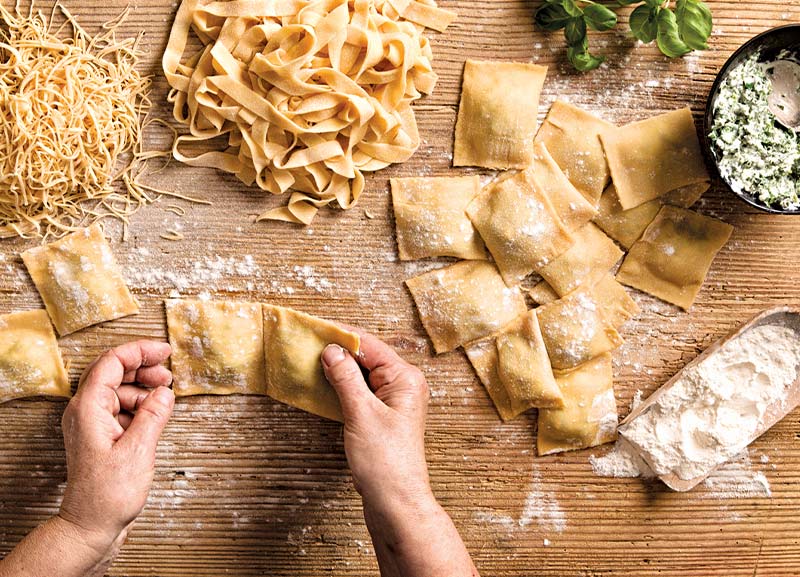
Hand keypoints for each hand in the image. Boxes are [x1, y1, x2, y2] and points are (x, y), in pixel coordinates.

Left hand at [58, 341, 173, 552]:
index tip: (164, 351)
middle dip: (142, 368)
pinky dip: (139, 406)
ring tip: (164, 397)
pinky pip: (120, 408)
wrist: (91, 525)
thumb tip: (165, 392)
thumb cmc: (107, 494)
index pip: (111, 362)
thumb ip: (154, 415)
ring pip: (118, 390)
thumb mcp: (138, 451)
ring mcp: (91, 423)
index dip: (139, 351)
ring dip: (142, 388)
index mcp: (88, 409)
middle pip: (113, 372)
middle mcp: (85, 412)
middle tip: (168, 374)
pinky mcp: (101, 435)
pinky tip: (155, 415)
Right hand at [321, 331, 430, 511]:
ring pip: (362, 374)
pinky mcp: (383, 416)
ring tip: (311, 360)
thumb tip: (331, 350)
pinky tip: (324, 384)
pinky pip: (361, 391)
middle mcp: (403, 385)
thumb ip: (346, 378)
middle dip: (338, 350)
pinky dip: (342, 386)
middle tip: (308, 343)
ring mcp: (394, 401)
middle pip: (367, 357)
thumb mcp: (361, 414)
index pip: (369, 345)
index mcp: (405, 378)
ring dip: (339, 368)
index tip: (314, 329)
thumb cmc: (386, 462)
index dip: (341, 336)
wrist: (396, 503)